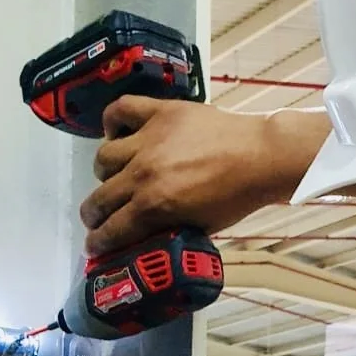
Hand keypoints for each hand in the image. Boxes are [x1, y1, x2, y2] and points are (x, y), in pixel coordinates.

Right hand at [79, 99, 332, 255]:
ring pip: (104, 157)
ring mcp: (148, 140)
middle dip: (94, 215)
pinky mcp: (159, 113)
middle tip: (99, 218)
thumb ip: (164, 229)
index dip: (98, 242)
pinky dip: (112, 121)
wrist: (260, 156)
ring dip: (105, 172)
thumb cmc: (234, 197)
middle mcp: (142, 173)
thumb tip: (140, 238)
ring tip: (115, 175)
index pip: (110, 230)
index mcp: (153, 205)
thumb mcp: (198, 227)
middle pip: (99, 197)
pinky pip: (121, 110)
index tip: (94, 246)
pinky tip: (116, 133)